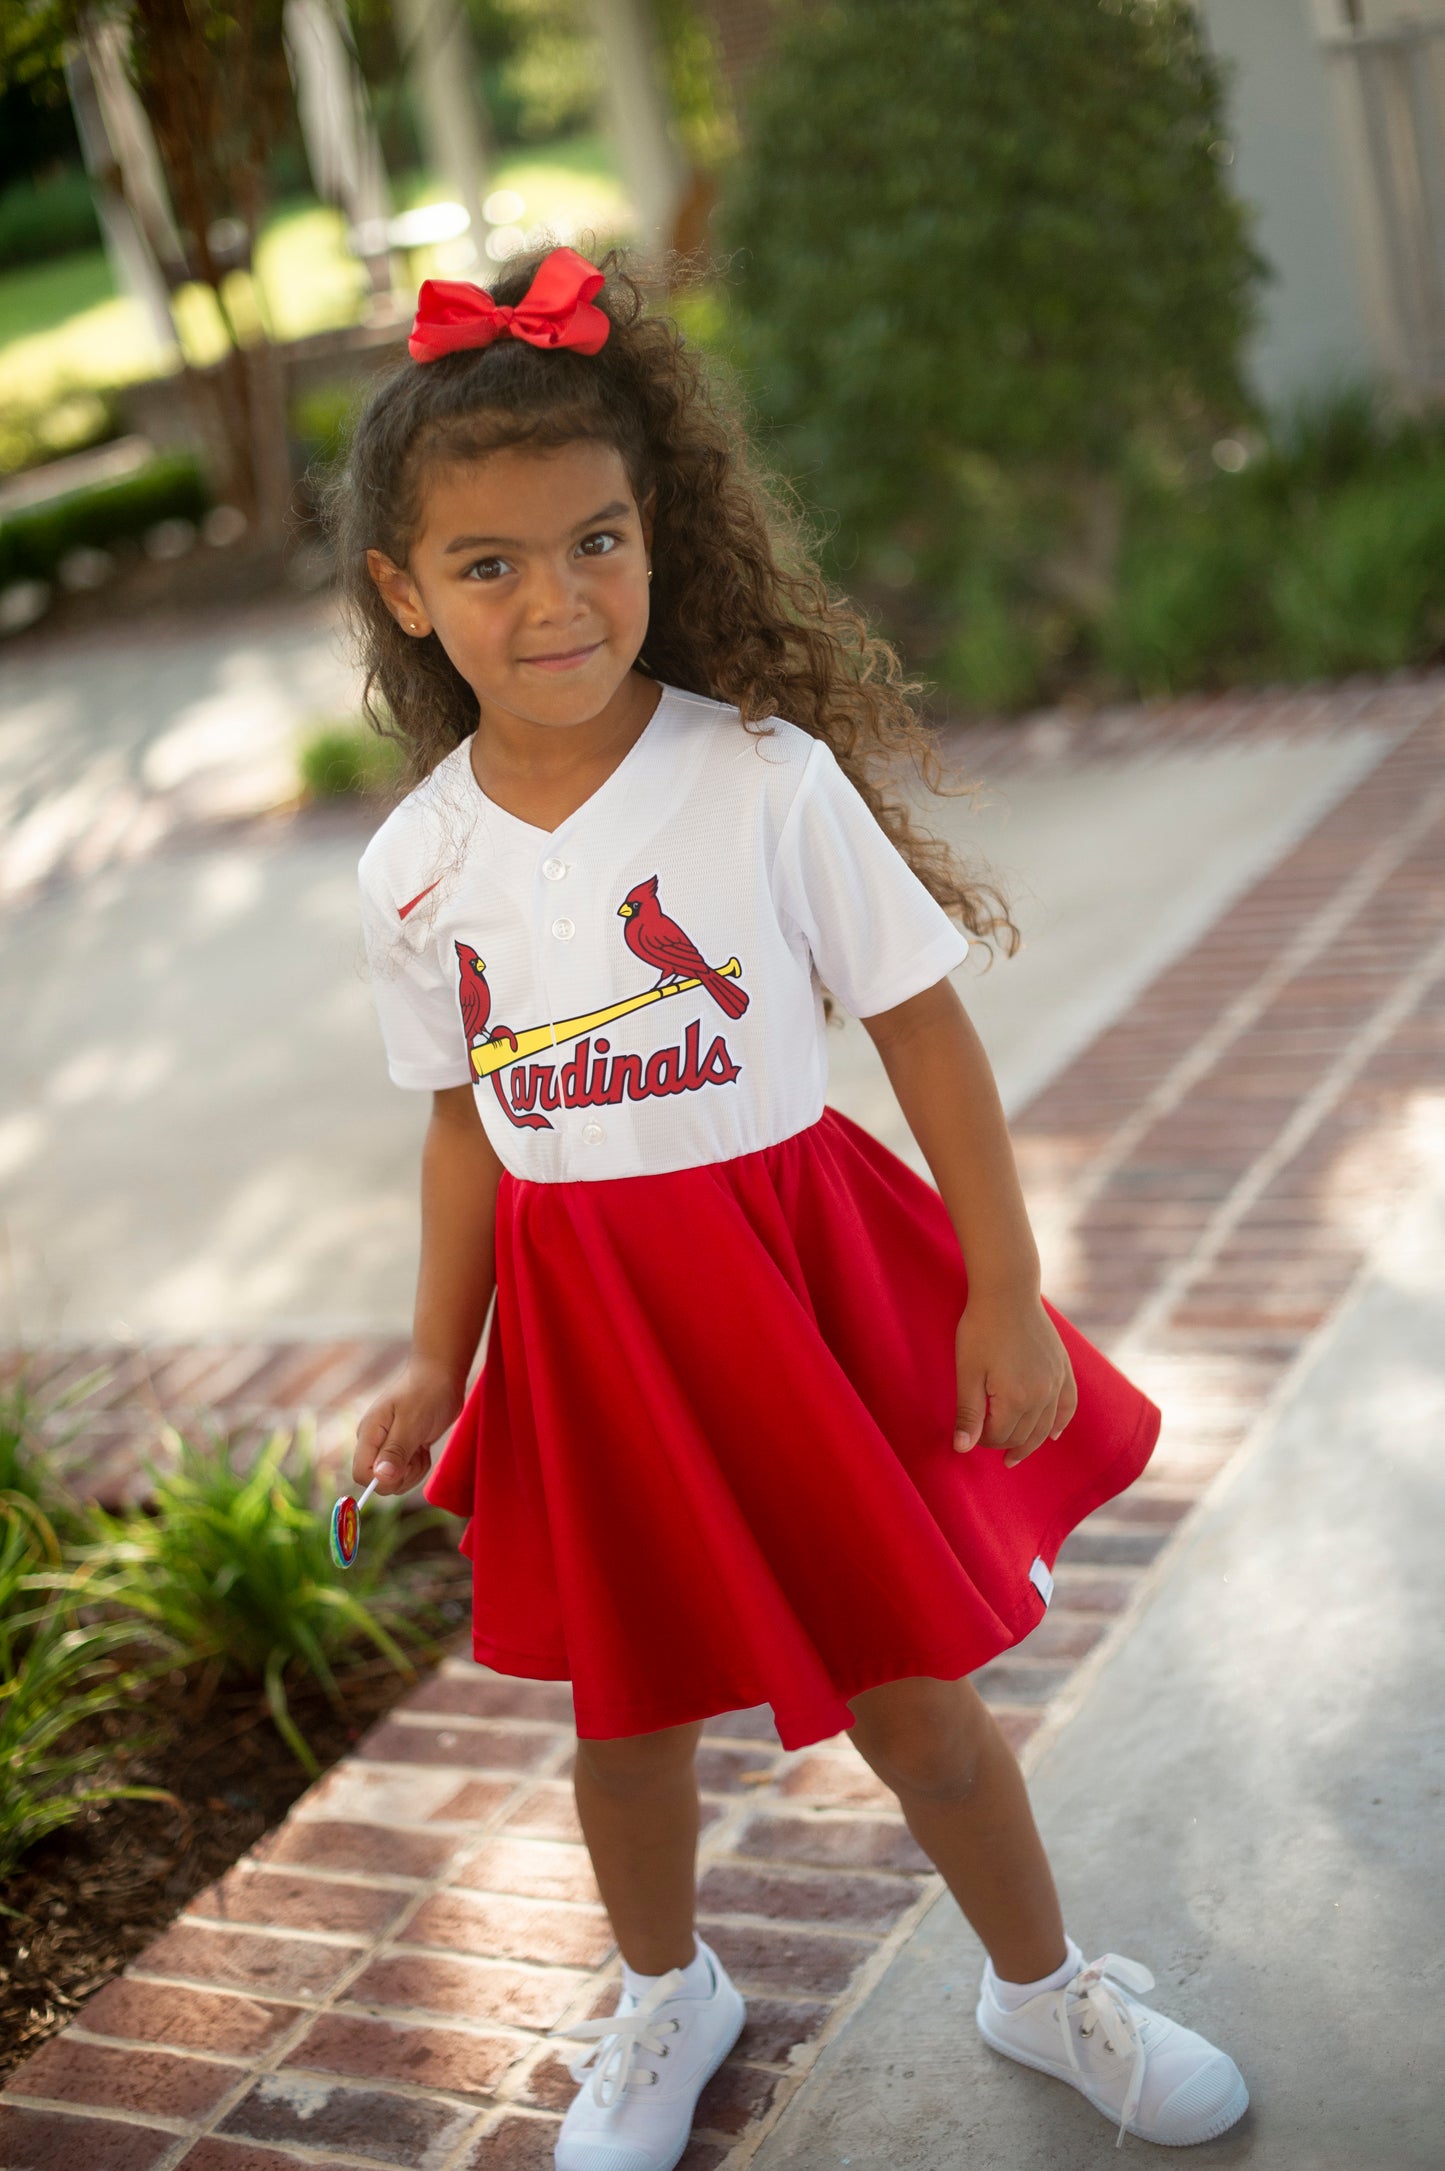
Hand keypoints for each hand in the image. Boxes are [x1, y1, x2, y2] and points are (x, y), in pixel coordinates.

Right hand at [353, 1355, 467, 1496]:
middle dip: (403, 1476)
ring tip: (422, 1445)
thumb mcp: (412, 1423)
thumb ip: (395, 1451)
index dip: (383, 1479)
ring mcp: (387, 1447)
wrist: (440, 1376)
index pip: (362, 1474)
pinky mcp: (401, 1449)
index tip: (406, 1465)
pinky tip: (424, 1446)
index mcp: (368, 1434)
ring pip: (395, 1480)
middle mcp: (373, 1444)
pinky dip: (419, 1465)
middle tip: (418, 1452)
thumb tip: (380, 1478)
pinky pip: (407, 1473)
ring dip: (414, 1471)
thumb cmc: (426, 1394)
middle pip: (379, 1481)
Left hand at [952, 1290, 1077, 1467]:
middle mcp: (1042, 1395)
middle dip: (1004, 1442)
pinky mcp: (1064, 1369)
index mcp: (1016, 1398)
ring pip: (1046, 1426)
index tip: (969, 1434)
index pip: (1000, 1435)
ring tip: (1015, 1455)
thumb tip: (963, 1449)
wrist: (1008, 1291)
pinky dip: (1061, 1422)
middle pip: (1024, 1434)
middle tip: (985, 1442)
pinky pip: (1068, 1405)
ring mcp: (1056, 1382)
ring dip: (1031, 1442)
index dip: (983, 1440)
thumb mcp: (968, 1372)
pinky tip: (1054, 1434)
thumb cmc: (981, 1329)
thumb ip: (968, 1413)